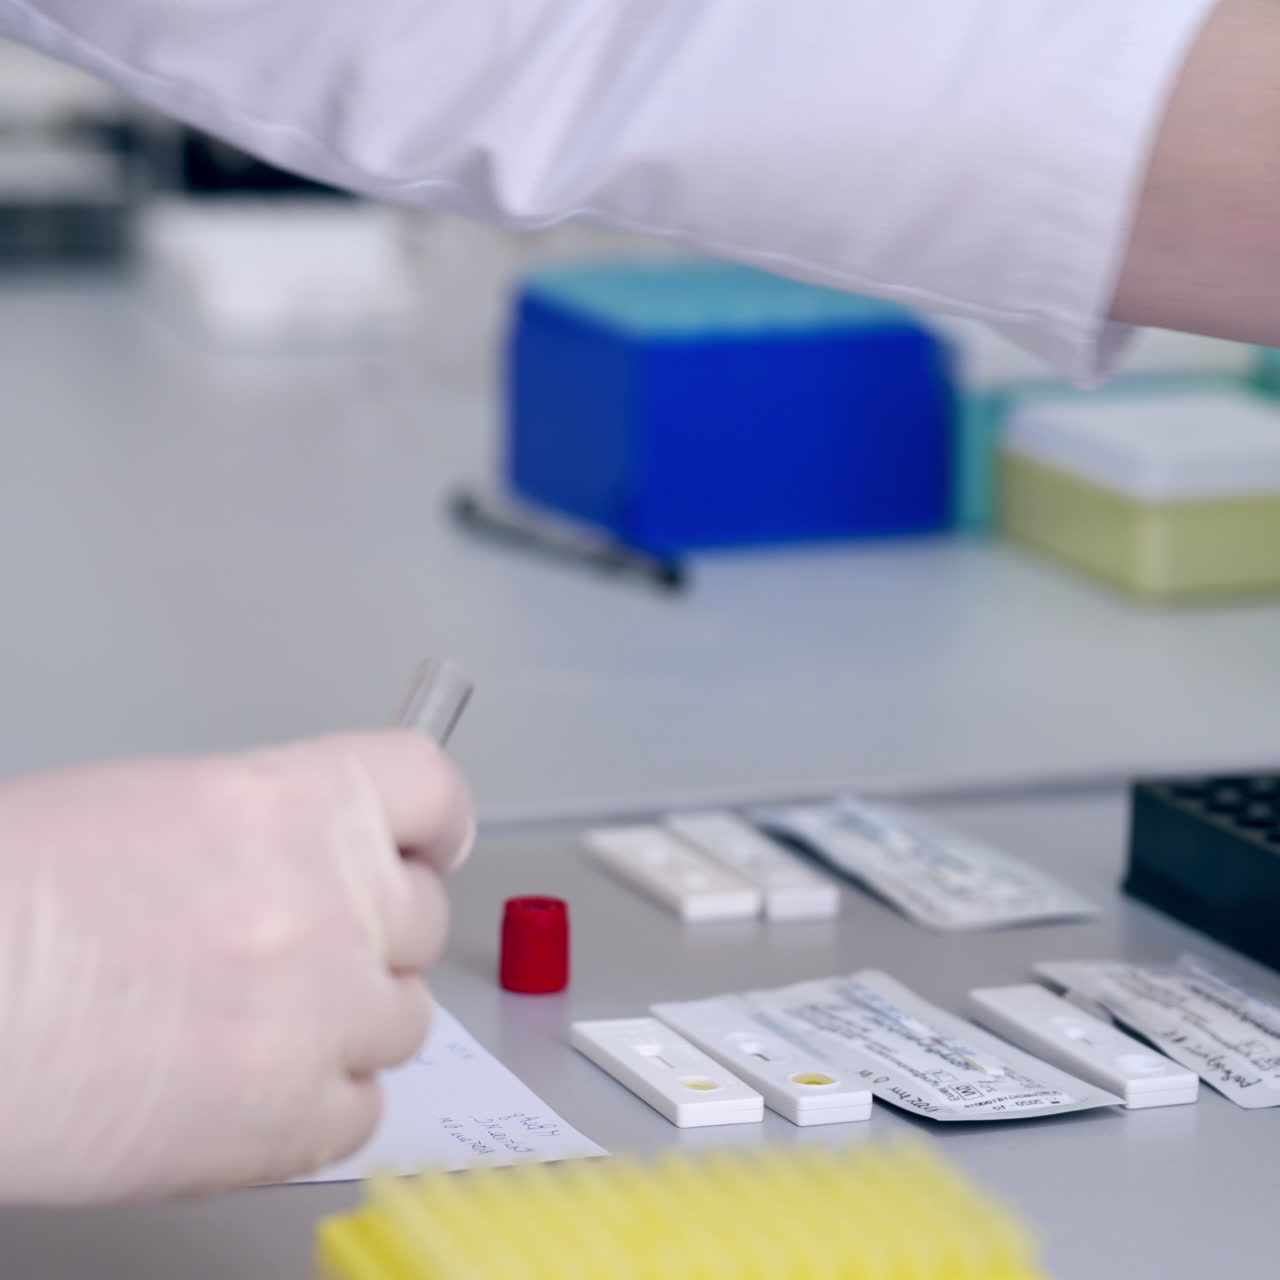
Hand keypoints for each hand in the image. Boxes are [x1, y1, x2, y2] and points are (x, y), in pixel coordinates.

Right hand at [0, 730, 471, 1203]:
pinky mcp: (290, 1121)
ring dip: (350, 1023)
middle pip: (421, 917)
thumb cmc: (11, 897)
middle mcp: (331, 903)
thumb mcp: (155, 809)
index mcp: (295, 804)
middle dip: (374, 933)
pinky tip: (249, 1088)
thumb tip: (316, 862)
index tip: (432, 845)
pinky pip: (361, 1110)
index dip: (433, 821)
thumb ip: (270, 831)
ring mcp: (321, 1015)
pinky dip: (319, 1104)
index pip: (428, 789)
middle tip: (306, 949)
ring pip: (403, 1020)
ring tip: (257, 1025)